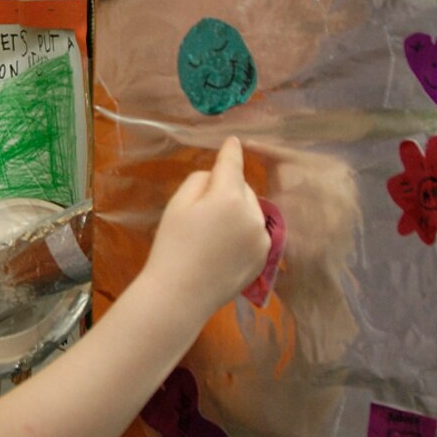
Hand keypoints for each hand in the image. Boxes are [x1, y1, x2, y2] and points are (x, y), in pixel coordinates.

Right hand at [142, 137, 271, 315]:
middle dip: (228, 191)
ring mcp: (262, 238)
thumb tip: (216, 177)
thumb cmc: (172, 247)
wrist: (180, 295)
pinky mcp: (264, 257)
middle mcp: (253, 214)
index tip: (233, 141)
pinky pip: (255, 233)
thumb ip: (200, 180)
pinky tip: (224, 249)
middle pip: (242, 189)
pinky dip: (244, 233)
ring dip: (238, 212)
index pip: (232, 163)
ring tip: (213, 234)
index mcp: (229, 196)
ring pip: (251, 210)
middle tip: (202, 212)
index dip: (231, 150)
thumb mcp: (178, 204)